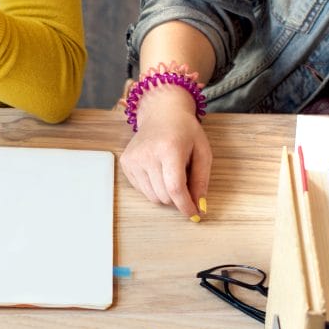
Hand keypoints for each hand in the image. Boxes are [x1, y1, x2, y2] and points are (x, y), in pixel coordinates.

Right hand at [120, 87, 211, 220]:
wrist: (162, 113)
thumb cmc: (185, 131)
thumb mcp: (203, 152)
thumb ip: (202, 180)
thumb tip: (200, 206)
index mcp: (169, 149)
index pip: (175, 188)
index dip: (185, 206)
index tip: (194, 214)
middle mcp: (148, 154)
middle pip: (164, 196)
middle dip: (178, 198)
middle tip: (185, 183)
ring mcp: (134, 159)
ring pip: (152, 196)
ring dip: (165, 194)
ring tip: (171, 174)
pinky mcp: (126, 163)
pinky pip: (142, 190)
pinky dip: (154, 187)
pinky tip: (159, 170)